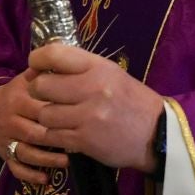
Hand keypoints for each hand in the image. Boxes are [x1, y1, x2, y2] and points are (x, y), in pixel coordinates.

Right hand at [0, 72, 68, 185]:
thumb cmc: (18, 92)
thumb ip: (44, 74)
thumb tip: (67, 66)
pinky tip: (45, 178)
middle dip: (56, 139)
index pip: (39, 109)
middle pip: (34, 133)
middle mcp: (9, 120)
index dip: (59, 115)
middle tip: (79, 143)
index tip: (80, 118)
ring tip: (67, 161)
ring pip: (25, 153)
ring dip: (47, 159)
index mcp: (17, 99)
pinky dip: (29, 175)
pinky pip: (15, 168)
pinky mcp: (3, 154)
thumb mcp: (27, 80)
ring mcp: (5, 139)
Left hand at [26, 42, 163, 172]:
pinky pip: (52, 136)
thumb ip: (80, 69)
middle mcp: (93, 88)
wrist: (157, 134)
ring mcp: (89, 116)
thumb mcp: (112, 74)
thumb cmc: (131, 101)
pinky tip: (64, 133)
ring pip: (44, 114)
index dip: (37, 59)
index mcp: (99, 67)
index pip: (54, 54)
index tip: (37, 67)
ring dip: (47, 117)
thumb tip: (42, 67)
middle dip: (37, 92)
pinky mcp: (85, 140)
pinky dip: (53, 135)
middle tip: (45, 96)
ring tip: (59, 118)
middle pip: (41, 86)